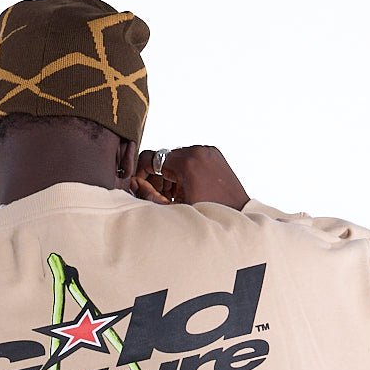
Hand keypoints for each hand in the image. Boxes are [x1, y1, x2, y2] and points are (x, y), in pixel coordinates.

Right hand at [129, 145, 249, 209]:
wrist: (236, 218)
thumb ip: (150, 195)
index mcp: (187, 162)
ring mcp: (209, 151)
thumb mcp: (173, 208)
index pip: (152, 158)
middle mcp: (198, 151)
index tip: (142, 184)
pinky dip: (188, 172)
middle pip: (165, 159)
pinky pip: (194, 159)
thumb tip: (133, 183)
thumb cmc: (206, 217)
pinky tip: (191, 189)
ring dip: (175, 175)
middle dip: (161, 177)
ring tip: (181, 195)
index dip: (142, 172)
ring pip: (179, 159)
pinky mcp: (216, 155)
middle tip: (166, 196)